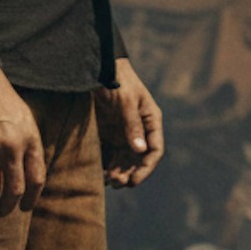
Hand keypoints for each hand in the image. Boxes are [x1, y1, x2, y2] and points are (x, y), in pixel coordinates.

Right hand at [0, 68, 46, 215]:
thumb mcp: (23, 119)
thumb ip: (27, 144)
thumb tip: (28, 173)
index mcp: (30, 139)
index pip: (37, 179)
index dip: (30, 200)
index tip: (23, 208)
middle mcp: (12, 146)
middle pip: (15, 190)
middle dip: (7, 207)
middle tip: (0, 211)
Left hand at [95, 59, 163, 187]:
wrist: (96, 66)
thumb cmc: (116, 79)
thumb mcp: (126, 101)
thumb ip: (132, 125)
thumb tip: (140, 150)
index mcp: (150, 120)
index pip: (154, 150)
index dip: (146, 168)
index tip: (133, 181)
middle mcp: (139, 130)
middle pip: (138, 159)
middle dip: (129, 173)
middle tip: (117, 183)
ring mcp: (122, 132)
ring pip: (123, 160)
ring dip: (117, 172)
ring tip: (107, 180)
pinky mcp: (107, 133)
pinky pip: (108, 154)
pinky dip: (105, 165)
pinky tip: (98, 173)